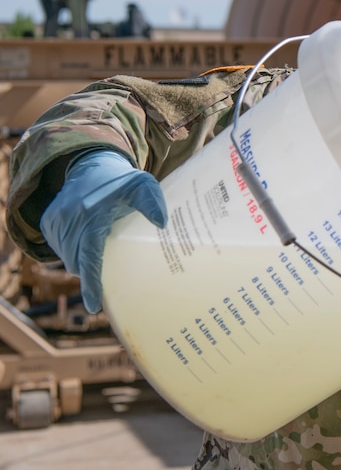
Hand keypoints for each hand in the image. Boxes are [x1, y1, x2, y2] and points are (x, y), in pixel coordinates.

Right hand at [41, 149, 167, 312]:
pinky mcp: (49, 222)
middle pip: (78, 262)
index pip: (89, 257)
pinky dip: (73, 252)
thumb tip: (162, 223)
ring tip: (102, 259)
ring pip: (68, 258)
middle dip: (91, 276)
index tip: (93, 306)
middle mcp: (68, 220)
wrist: (92, 164)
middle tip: (110, 283)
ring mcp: (55, 221)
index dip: (91, 283)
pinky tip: (89, 247)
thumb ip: (153, 202)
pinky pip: (60, 248)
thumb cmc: (121, 180)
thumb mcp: (143, 186)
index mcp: (91, 216)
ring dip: (82, 263)